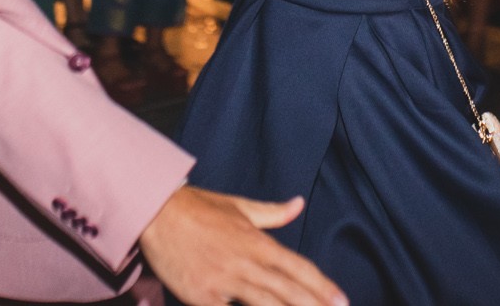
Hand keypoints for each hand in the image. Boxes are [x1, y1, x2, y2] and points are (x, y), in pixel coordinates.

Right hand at [139, 186, 345, 305]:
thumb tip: (299, 204)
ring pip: (264, 305)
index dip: (322, 286)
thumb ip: (272, 212)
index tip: (342, 300)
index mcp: (258, 242)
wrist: (157, 211)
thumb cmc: (199, 209)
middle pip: (288, 291)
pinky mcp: (201, 296)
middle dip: (314, 305)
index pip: (298, 267)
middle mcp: (246, 262)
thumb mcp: (240, 207)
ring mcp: (224, 280)